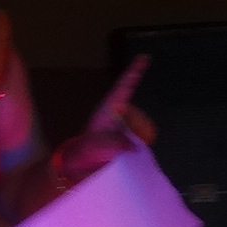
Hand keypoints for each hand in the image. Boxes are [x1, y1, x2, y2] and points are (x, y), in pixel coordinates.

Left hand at [54, 54, 156, 184]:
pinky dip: (142, 143)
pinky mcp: (131, 137)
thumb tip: (131, 145)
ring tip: (126, 149)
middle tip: (129, 141)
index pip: (123, 88)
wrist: (81, 168)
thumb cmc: (82, 153)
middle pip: (139, 114)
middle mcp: (118, 114)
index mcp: (107, 110)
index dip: (133, 73)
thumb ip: (110, 144)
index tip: (143, 58)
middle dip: (138, 126)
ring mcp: (125, 125)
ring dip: (140, 137)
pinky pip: (145, 136)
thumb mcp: (91, 147)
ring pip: (144, 127)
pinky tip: (132, 151)